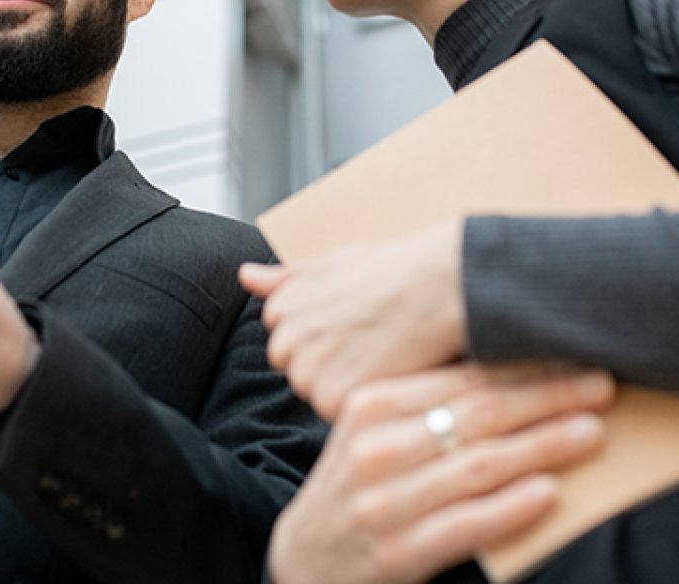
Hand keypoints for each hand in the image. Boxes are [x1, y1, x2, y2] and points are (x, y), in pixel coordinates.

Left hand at [240, 219, 464, 419]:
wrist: (434, 287)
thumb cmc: (389, 272)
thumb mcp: (329, 264)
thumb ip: (282, 278)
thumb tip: (244, 274)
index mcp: (281, 308)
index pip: (287, 343)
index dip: (324, 340)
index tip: (351, 326)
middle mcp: (285, 339)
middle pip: (298, 373)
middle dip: (327, 366)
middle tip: (368, 342)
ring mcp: (307, 371)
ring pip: (318, 396)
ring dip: (343, 387)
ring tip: (379, 354)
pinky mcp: (332, 399)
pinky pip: (338, 415)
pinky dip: (361, 402)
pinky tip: (385, 372)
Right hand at [269, 363, 614, 583]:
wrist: (306, 557)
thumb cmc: (353, 483)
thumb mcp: (370, 430)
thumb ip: (421, 401)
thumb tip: (500, 365)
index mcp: (369, 405)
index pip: (459, 379)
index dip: (521, 368)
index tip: (569, 357)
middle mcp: (375, 447)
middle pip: (475, 415)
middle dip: (545, 398)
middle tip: (597, 386)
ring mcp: (385, 501)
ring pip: (478, 465)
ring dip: (542, 447)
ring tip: (589, 432)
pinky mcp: (397, 552)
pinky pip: (467, 524)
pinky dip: (511, 507)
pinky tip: (548, 491)